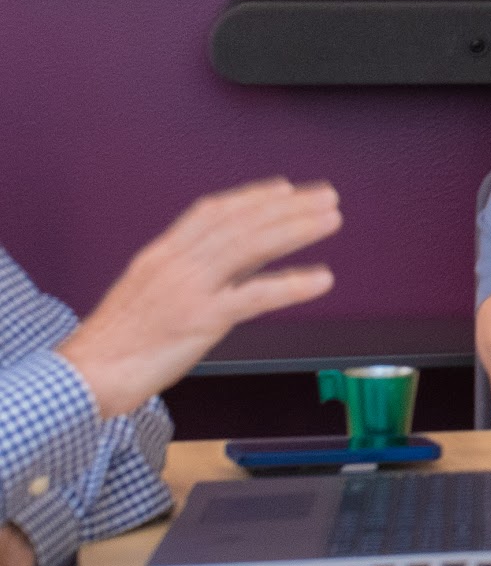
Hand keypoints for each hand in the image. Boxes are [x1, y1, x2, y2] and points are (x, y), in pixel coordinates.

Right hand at [57, 180, 342, 417]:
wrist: (84, 376)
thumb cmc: (116, 342)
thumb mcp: (148, 292)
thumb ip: (188, 273)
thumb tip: (235, 263)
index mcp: (161, 255)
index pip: (212, 212)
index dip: (252, 197)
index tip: (285, 188)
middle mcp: (176, 263)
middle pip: (240, 222)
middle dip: (287, 206)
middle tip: (326, 196)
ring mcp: (188, 290)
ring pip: (251, 247)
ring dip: (296, 230)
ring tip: (331, 219)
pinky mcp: (199, 320)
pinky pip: (254, 296)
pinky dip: (292, 284)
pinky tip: (321, 279)